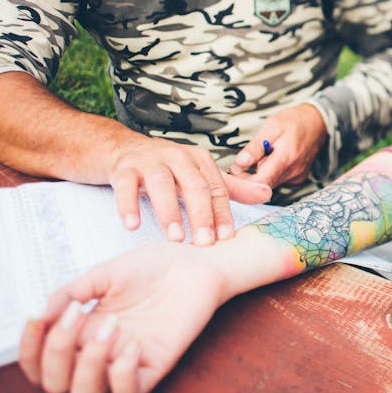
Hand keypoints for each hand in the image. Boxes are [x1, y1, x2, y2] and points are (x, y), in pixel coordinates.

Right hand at [18, 241, 230, 392]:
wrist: (194, 262)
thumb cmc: (153, 266)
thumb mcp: (104, 273)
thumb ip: (71, 292)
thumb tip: (42, 314)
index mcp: (81, 330)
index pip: (40, 361)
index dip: (29, 350)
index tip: (35, 319)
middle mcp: (98, 352)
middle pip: (57, 384)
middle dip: (56, 354)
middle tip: (76, 317)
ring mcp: (125, 362)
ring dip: (88, 364)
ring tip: (111, 326)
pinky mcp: (154, 366)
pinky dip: (122, 376)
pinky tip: (132, 345)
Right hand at [108, 137, 270, 244]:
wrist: (123, 150)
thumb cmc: (168, 168)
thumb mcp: (200, 175)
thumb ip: (231, 188)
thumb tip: (268, 193)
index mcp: (199, 160)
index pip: (216, 188)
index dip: (222, 213)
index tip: (226, 238)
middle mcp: (177, 156)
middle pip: (194, 185)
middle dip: (201, 215)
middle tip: (205, 243)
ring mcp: (149, 160)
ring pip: (162, 184)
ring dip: (169, 212)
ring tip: (175, 238)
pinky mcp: (124, 168)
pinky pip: (126, 186)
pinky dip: (129, 205)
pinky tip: (133, 225)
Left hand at [229, 104, 326, 187]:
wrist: (318, 122)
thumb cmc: (294, 120)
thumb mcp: (271, 126)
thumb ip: (256, 146)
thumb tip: (240, 162)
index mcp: (285, 158)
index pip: (260, 182)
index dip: (243, 180)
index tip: (235, 169)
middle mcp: (293, 172)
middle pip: (263, 185)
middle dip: (249, 175)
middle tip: (243, 160)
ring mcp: (296, 177)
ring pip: (269, 183)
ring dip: (260, 173)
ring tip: (262, 154)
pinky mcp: (297, 179)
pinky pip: (278, 180)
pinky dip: (270, 172)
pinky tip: (272, 159)